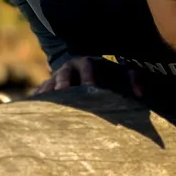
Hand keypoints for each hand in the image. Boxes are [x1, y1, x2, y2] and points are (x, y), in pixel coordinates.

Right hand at [30, 57, 145, 97]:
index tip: (92, 88)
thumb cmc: (109, 76)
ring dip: (49, 93)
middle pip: (64, 73)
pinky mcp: (48, 88)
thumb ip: (134, 79)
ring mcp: (56, 77)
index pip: (88, 66)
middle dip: (63, 83)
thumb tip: (140, 92)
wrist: (90, 73)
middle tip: (63, 93)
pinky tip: (34, 112)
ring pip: (50, 83)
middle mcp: (70, 67)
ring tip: (45, 106)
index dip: (89, 76)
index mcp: (89, 62)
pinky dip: (38, 101)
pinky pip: (40, 93)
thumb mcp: (122, 75)